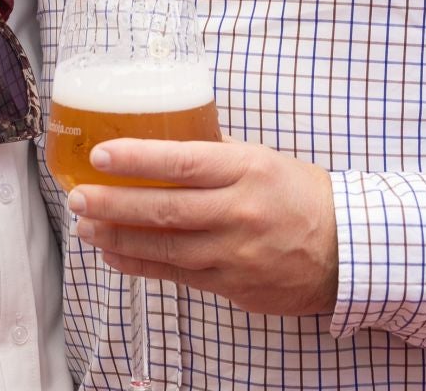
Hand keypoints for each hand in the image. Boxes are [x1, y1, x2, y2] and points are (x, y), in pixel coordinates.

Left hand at [67, 138, 337, 315]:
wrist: (348, 251)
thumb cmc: (303, 196)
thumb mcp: (263, 159)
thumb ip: (216, 155)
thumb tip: (164, 141)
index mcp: (246, 170)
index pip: (183, 162)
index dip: (137, 160)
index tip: (102, 155)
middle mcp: (238, 212)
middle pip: (163, 209)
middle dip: (112, 204)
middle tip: (77, 197)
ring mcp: (234, 252)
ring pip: (163, 247)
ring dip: (117, 238)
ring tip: (84, 227)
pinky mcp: (232, 285)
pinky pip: (176, 275)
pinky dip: (140, 264)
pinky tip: (114, 255)